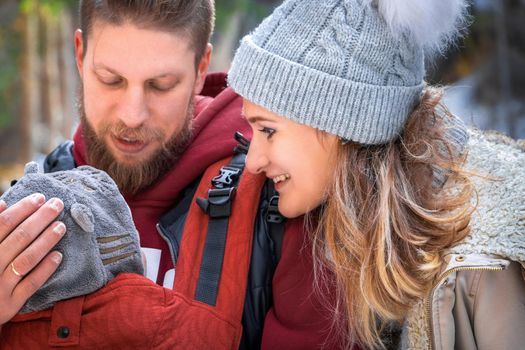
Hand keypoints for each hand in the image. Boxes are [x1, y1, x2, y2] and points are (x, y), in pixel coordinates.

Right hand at [0, 194, 64, 324]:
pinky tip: (58, 256)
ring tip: (61, 227)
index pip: (3, 224)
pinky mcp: (9, 304)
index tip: (39, 198)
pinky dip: (45, 269)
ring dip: (46, 241)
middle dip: (40, 219)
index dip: (22, 209)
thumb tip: (2, 204)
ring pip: (26, 259)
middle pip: (18, 238)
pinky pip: (30, 284)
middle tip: (57, 204)